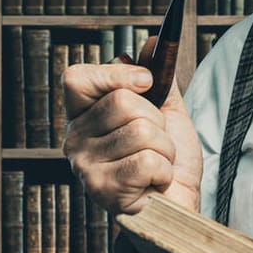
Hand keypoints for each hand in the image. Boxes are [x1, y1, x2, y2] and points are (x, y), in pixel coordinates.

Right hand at [61, 62, 203, 214]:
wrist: (178, 210)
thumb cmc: (167, 162)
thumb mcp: (165, 112)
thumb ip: (157, 77)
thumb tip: (150, 43)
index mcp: (82, 116)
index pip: (76, 78)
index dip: (114, 73)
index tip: (146, 82)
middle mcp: (74, 140)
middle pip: (122, 102)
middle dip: (157, 121)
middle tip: (156, 142)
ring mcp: (85, 167)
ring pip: (141, 132)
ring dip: (165, 148)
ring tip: (157, 165)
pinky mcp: (103, 191)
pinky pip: (147, 160)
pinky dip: (164, 170)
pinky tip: (155, 183)